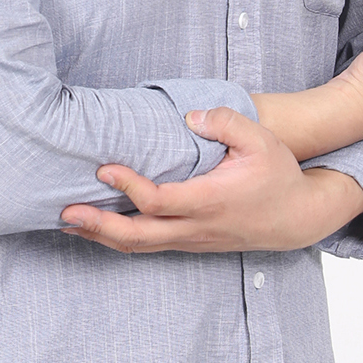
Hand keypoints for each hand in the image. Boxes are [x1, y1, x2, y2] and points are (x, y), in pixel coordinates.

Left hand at [59, 108, 362, 253]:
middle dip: (99, 226)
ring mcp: (191, 239)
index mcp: (208, 201)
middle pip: (138, 236)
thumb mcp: (260, 140)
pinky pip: (149, 245)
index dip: (127, 186)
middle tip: (66, 211)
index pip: (157, 201)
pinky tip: (101, 228)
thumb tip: (190, 116)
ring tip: (70, 222)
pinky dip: (121, 239)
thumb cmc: (277, 175)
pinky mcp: (191, 241)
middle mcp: (195, 226)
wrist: (297, 218)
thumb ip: (226, 122)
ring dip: (103, 236)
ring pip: (140, 246)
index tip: (103, 168)